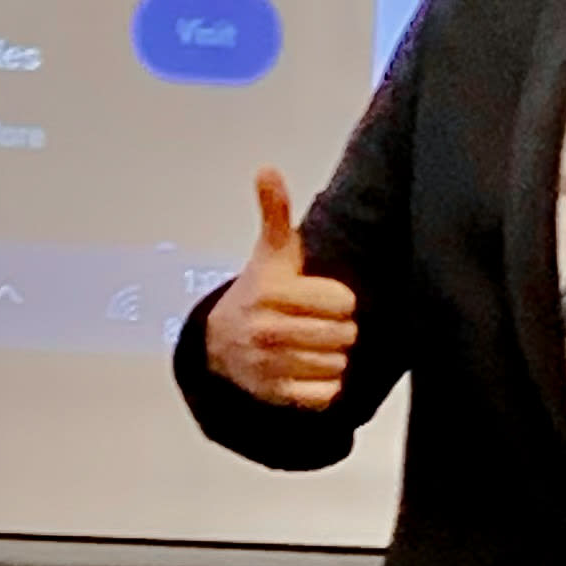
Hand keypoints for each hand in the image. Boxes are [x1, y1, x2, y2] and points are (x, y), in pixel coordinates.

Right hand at [204, 169, 359, 410]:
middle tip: (320, 323)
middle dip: (340, 329)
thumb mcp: (270, 253)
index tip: (323, 298)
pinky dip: (326, 387)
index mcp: (272, 294)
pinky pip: (327, 396)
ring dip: (334, 357)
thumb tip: (267, 170)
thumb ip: (274, 212)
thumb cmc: (260, 293)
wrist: (221, 344)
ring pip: (339, 365)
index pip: (343, 302)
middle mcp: (267, 331)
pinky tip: (309, 369)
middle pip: (345, 335)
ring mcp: (271, 367)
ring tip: (313, 345)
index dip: (340, 300)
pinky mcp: (277, 396)